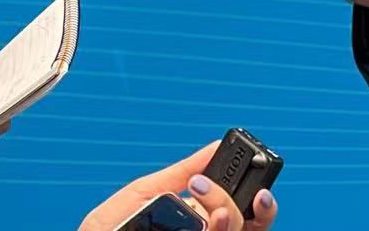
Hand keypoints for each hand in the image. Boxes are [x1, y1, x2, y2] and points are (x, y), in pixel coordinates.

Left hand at [79, 141, 278, 230]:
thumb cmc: (107, 229)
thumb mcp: (142, 193)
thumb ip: (180, 173)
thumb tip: (215, 146)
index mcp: (202, 219)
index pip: (248, 211)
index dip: (262, 197)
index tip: (258, 179)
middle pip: (252, 224)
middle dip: (238, 203)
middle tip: (202, 189)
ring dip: (228, 218)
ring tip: (205, 208)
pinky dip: (214, 230)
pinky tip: (204, 224)